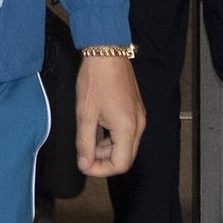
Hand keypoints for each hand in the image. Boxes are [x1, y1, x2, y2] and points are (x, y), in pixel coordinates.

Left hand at [74, 55, 144, 177]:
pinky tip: (98, 128)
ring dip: (108, 149)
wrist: (107, 52)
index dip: (101, 170)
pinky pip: (127, 131)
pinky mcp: (135, 108)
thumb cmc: (95, 80)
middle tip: (85, 155)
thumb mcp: (85, 114)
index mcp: (127, 128)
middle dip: (105, 161)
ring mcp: (139, 116)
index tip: (84, 164)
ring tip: (88, 141)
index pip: (120, 164)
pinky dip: (113, 137)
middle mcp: (138, 124)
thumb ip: (84, 143)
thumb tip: (84, 164)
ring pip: (127, 144)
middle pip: (126, 157)